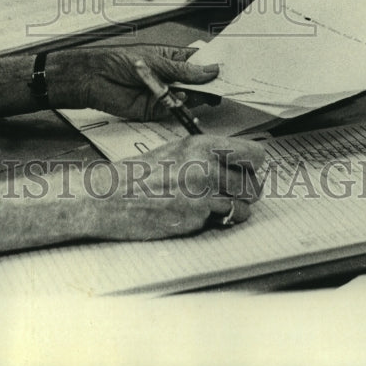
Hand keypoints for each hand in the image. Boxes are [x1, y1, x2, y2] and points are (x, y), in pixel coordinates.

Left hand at [46, 43, 218, 119]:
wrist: (93, 79)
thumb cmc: (118, 61)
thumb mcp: (155, 61)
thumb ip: (183, 70)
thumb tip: (211, 70)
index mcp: (171, 59)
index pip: (198, 62)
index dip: (213, 66)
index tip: (230, 70)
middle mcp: (170, 77)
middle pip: (198, 83)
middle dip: (211, 85)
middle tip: (227, 86)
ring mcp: (165, 95)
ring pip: (190, 99)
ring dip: (200, 97)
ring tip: (210, 93)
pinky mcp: (156, 111)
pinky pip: (176, 111)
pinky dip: (184, 108)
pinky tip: (186, 99)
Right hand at [84, 134, 266, 240]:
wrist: (112, 196)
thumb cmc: (140, 175)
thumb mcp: (175, 152)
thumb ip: (207, 156)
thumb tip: (238, 164)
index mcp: (201, 144)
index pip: (253, 153)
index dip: (252, 166)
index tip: (247, 171)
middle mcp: (206, 165)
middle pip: (254, 183)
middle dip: (245, 192)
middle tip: (229, 193)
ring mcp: (203, 192)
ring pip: (244, 204)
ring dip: (235, 208)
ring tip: (215, 206)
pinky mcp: (197, 216)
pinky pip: (226, 219)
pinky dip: (219, 221)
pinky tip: (200, 215)